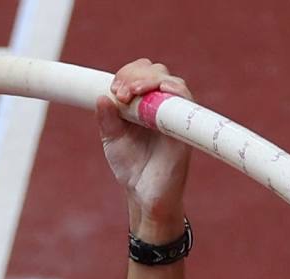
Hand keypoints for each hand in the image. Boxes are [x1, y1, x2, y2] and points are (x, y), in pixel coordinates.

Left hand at [95, 60, 192, 239]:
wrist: (145, 196)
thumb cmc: (132, 167)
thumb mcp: (112, 140)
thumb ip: (107, 120)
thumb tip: (102, 97)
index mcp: (143, 104)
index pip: (140, 73)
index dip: (127, 74)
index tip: (114, 90)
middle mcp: (161, 106)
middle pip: (156, 71)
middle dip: (135, 75)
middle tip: (121, 94)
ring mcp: (175, 116)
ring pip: (171, 82)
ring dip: (151, 80)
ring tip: (132, 93)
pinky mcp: (185, 129)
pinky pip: (187, 102)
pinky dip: (177, 91)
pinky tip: (163, 90)